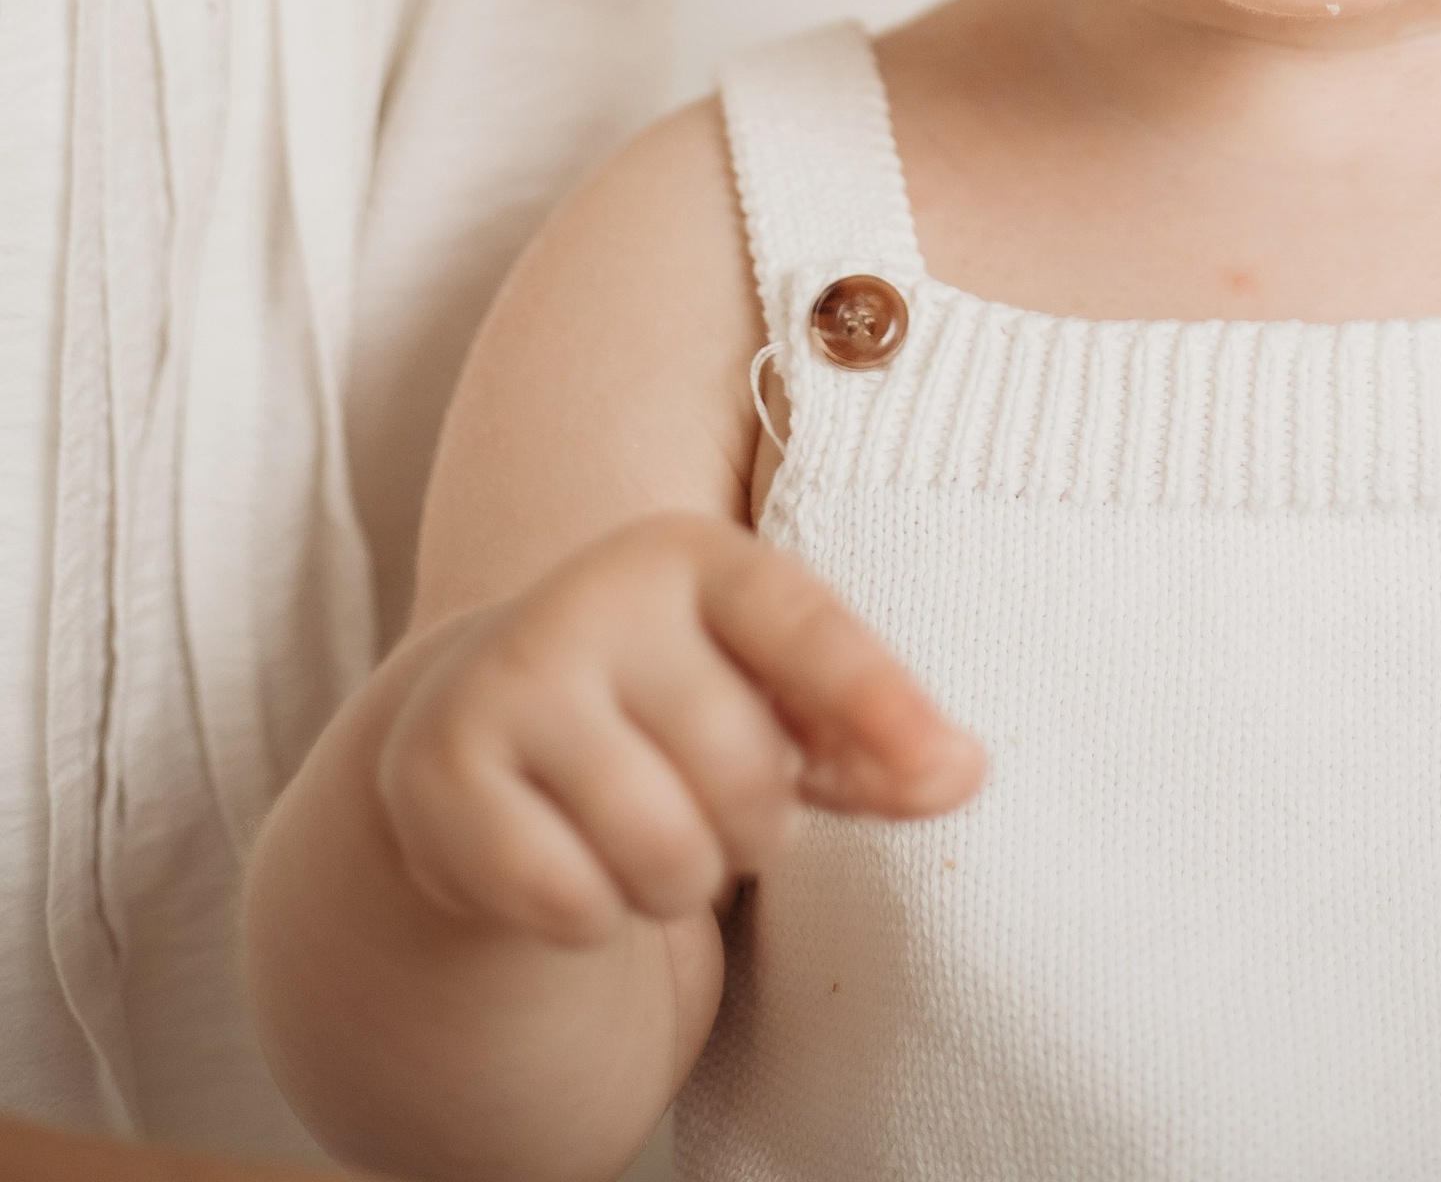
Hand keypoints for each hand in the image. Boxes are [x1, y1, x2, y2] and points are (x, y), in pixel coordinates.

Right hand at [377, 513, 982, 946]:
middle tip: (708, 807)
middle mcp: (593, 595)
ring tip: (643, 837)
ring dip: (674, 886)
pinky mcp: (439, 773)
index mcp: (690, 557)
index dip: (880, 702)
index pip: (804, 628)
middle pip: (743, 774)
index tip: (954, 773)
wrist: (478, 727)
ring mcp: (509, 678)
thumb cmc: (666, 714)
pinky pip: (570, 904)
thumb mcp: (771, 701)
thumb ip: (873, 739)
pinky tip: (564, 866)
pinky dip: (589, 920)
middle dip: (751, 829)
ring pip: (662, 853)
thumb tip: (964, 773)